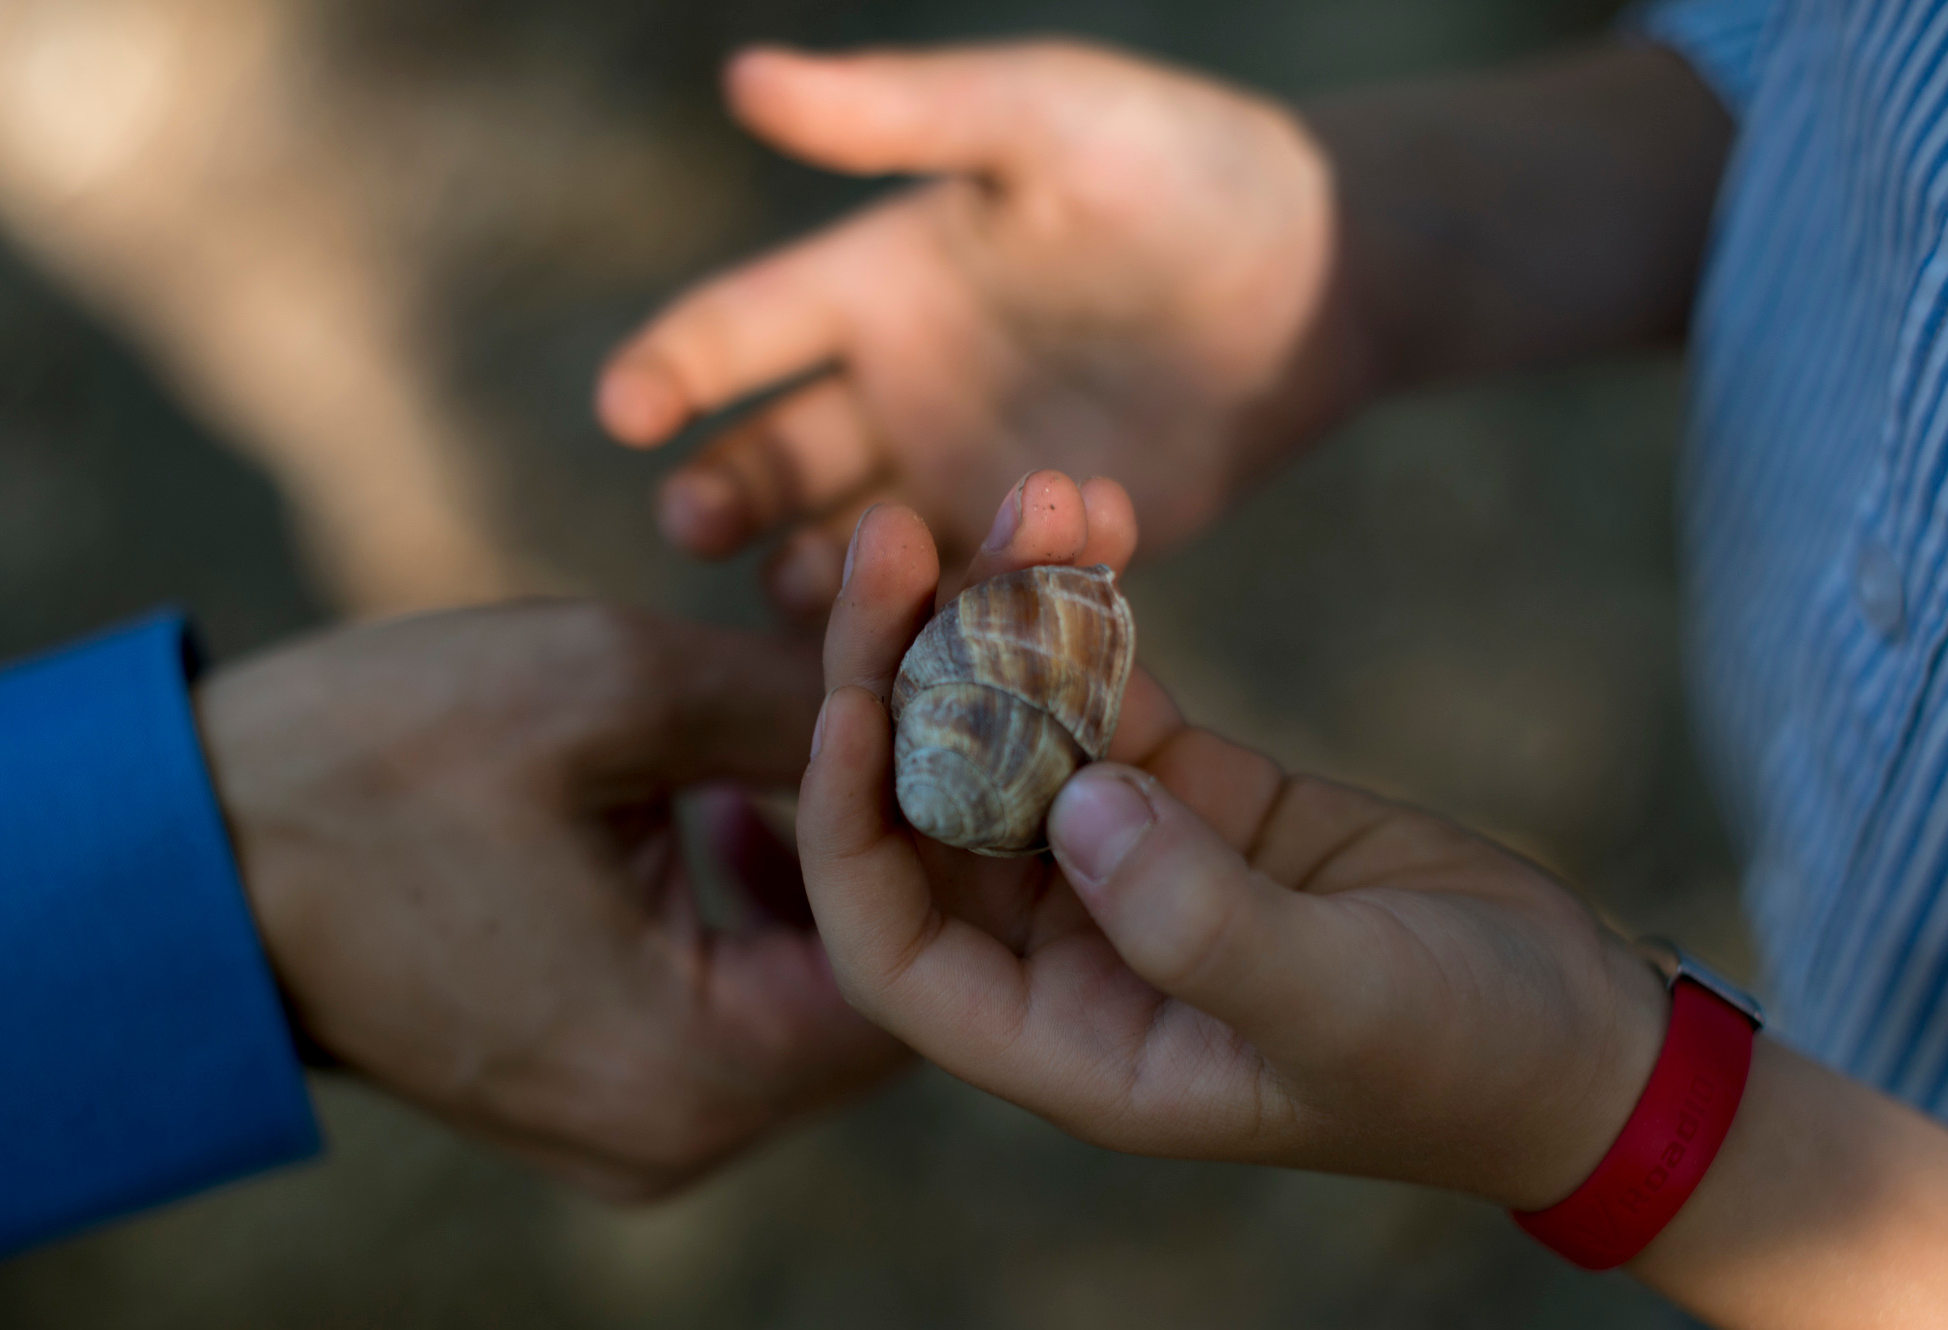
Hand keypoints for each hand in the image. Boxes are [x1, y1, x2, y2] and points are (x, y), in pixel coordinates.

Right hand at [196, 602, 905, 1198]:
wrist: (170, 861)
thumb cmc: (368, 762)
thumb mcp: (605, 685)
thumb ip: (801, 695)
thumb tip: (939, 673)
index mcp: (695, 1067)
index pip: (911, 947)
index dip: (951, 810)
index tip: (967, 698)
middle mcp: (679, 1138)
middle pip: (872, 986)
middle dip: (900, 839)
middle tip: (921, 709)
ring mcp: (633, 1136)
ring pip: (806, 1000)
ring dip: (831, 868)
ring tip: (827, 733)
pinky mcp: (593, 1101)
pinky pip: (731, 1014)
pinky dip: (755, 915)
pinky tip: (727, 803)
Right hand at [596, 42, 1360, 620]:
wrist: (1325, 276)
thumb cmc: (1184, 169)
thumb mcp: (1043, 120)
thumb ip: (901, 113)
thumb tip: (740, 74)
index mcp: (875, 284)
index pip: (739, 329)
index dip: (672, 365)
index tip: (623, 408)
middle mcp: (896, 392)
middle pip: (771, 460)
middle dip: (724, 494)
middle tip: (698, 522)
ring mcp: (960, 482)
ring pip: (849, 554)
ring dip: (815, 579)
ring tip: (809, 591)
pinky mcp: (1035, 558)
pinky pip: (959, 607)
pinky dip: (932, 624)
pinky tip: (925, 637)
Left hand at [798, 473, 1667, 1208]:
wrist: (1584, 1032)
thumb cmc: (1466, 1060)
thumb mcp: (1343, 1006)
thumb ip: (1203, 925)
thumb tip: (1077, 807)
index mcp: (1068, 1042)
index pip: (893, 948)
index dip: (847, 834)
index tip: (846, 708)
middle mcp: (1067, 954)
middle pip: (926, 810)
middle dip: (897, 674)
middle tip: (894, 536)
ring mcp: (1120, 863)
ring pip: (1006, 730)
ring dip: (998, 613)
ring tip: (1031, 493)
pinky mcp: (1187, 792)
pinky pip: (1102, 690)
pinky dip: (1089, 609)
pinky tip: (1097, 511)